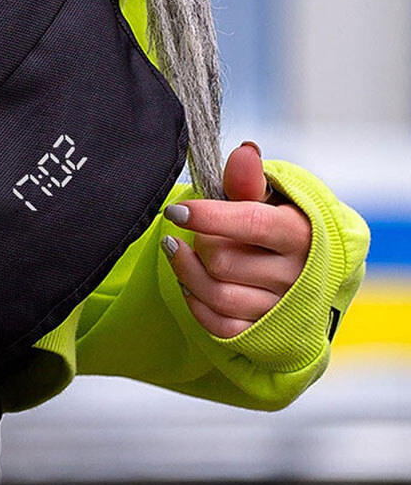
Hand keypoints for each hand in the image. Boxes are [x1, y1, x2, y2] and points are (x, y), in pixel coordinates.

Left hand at [160, 140, 312, 337]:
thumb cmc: (279, 225)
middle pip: (224, 260)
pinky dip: (196, 303)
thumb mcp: (272, 198)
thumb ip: (251, 180)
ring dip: (186, 271)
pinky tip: (188, 282)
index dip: (208, 216)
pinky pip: (220, 325)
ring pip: (218, 294)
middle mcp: (296, 275)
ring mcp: (281, 308)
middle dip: (197, 241)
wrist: (309, 269)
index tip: (177, 211)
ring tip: (175, 250)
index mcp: (301, 234)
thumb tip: (244, 152)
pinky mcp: (265, 333)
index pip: (250, 223)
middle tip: (189, 229)